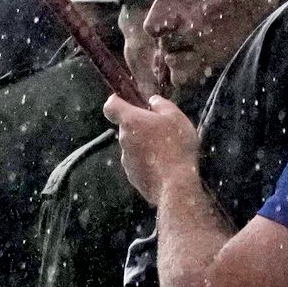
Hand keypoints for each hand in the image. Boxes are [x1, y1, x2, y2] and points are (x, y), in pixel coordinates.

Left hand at [104, 92, 200, 206]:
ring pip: (133, 148)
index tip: (124, 101)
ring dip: (145, 147)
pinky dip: (148, 165)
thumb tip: (152, 101)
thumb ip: (161, 104)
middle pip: (127, 128)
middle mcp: (124, 140)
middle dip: (140, 128)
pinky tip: (165, 168)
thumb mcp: (175, 117)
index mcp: (130, 121)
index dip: (116, 102)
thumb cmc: (176, 146)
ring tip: (167, 153)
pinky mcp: (133, 177)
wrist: (176, 185)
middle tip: (161, 132)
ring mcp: (127, 161)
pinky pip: (138, 165)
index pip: (111, 106)